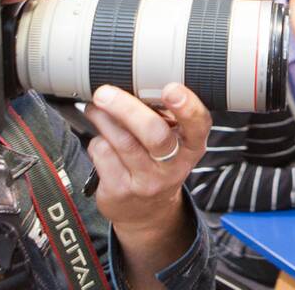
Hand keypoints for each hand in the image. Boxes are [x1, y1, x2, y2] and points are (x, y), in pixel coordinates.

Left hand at [84, 84, 210, 278]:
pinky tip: (101, 139)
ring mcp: (147, 181)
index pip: (198, 125)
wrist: (146, 212)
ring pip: (122, 141)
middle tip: (105, 92)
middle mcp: (174, 165)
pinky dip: (97, 140)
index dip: (187, 106)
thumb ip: (163, 116)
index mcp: (191, 146)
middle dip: (126, 108)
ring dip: (103, 118)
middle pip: (154, 134)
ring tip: (96, 107)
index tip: (171, 89)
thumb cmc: (159, 163)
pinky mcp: (121, 191)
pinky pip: (103, 154)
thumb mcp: (174, 143)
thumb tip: (132, 81)